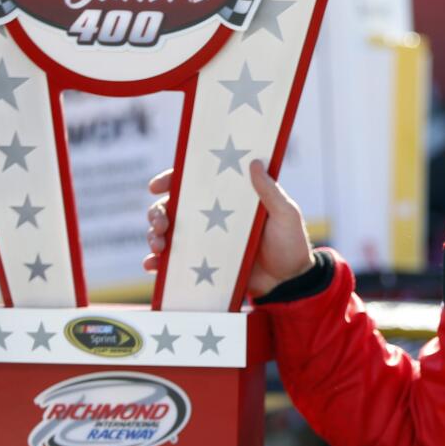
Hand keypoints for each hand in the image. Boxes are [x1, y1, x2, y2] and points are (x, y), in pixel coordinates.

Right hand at [144, 160, 315, 296]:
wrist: (291, 282)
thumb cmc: (291, 243)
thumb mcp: (285, 214)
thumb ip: (270, 191)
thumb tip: (254, 162)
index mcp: (231, 199)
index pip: (195, 183)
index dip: (171, 180)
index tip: (156, 186)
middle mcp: (213, 217)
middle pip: (174, 208)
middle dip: (158, 212)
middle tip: (160, 221)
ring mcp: (206, 241)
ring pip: (169, 233)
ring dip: (155, 234)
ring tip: (158, 243)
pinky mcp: (204, 265)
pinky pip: (174, 262)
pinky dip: (157, 262)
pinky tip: (153, 265)